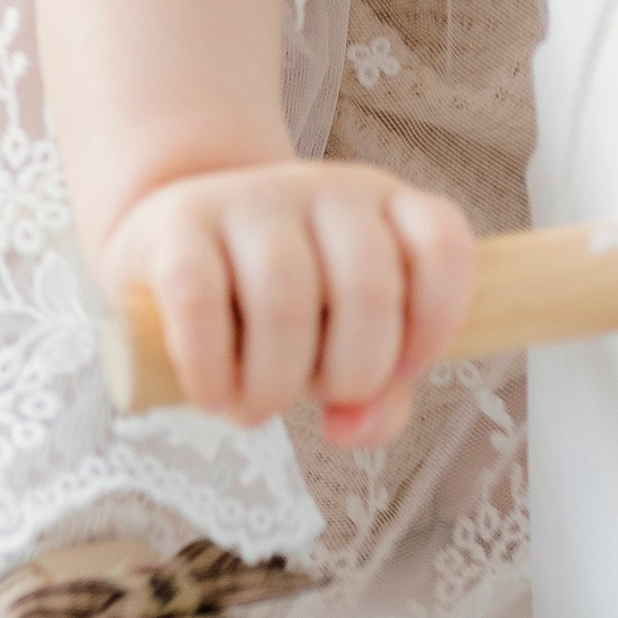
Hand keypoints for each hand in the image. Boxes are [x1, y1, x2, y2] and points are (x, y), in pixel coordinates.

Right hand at [101, 157, 475, 446]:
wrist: (176, 245)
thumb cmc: (281, 307)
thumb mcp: (343, 344)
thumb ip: (377, 398)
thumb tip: (353, 427)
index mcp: (383, 208)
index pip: (441, 245)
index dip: (436, 322)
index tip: (404, 372)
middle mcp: (326, 189)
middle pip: (368, 289)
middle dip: (353, 374)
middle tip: (322, 401)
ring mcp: (251, 197)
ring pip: (284, 298)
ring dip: (275, 383)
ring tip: (257, 409)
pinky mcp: (180, 221)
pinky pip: (200, 299)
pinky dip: (211, 367)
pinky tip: (213, 397)